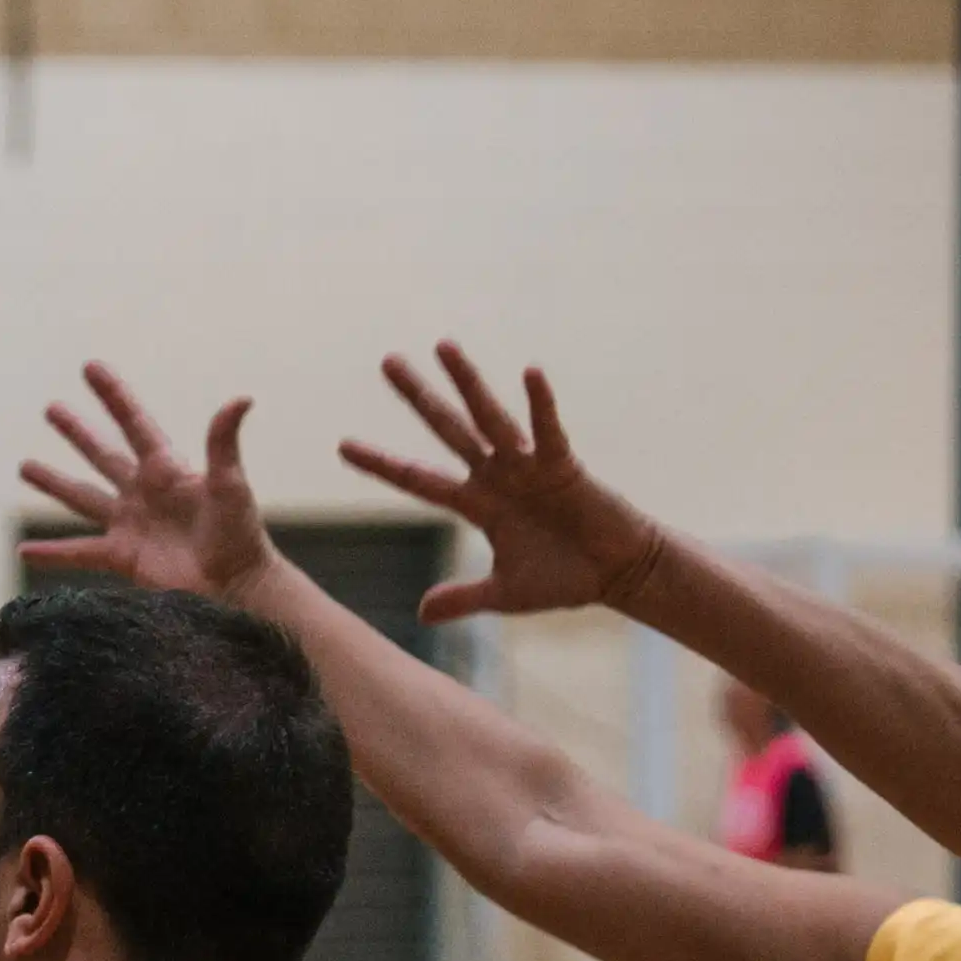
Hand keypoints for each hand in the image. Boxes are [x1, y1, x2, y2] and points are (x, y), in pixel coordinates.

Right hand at [14, 367, 274, 599]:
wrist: (234, 587)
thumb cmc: (239, 534)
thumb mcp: (230, 484)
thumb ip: (223, 443)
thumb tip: (241, 398)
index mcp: (166, 469)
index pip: (134, 423)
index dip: (112, 395)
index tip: (90, 368)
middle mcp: (143, 492)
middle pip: (102, 455)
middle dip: (77, 432)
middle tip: (51, 409)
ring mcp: (130, 524)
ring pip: (83, 498)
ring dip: (54, 483)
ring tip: (26, 467)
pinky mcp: (122, 558)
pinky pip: (79, 552)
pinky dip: (52, 554)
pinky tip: (25, 551)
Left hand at [336, 343, 666, 624]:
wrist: (617, 574)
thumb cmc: (563, 579)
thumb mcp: (504, 594)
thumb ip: (463, 597)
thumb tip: (420, 614)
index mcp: (478, 504)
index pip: (418, 479)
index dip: (383, 464)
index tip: (343, 446)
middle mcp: (496, 475)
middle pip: (447, 429)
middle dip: (419, 396)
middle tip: (388, 361)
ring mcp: (527, 467)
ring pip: (489, 417)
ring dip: (468, 382)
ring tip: (443, 346)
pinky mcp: (563, 466)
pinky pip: (548, 430)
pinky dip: (540, 404)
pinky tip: (530, 373)